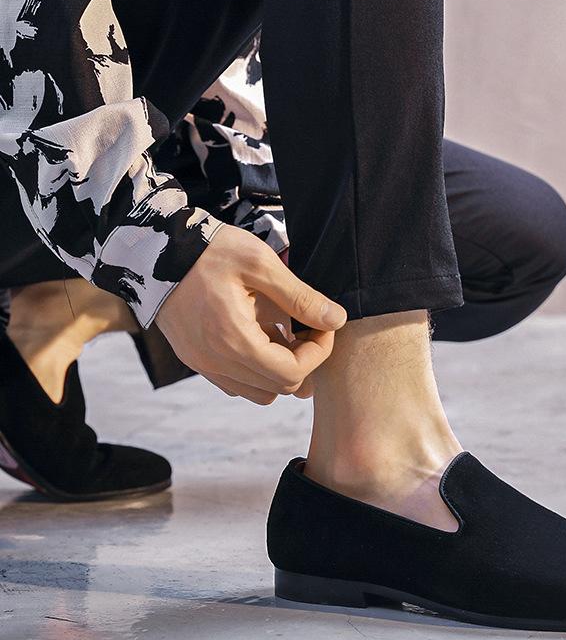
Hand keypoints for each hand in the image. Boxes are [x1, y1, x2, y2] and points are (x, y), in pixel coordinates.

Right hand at [155, 224, 346, 403]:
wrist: (154, 247)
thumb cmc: (210, 250)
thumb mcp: (260, 264)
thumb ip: (300, 297)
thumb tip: (336, 320)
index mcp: (234, 341)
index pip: (292, 374)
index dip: (319, 354)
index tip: (323, 325)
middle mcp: (216, 362)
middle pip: (278, 388)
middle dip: (304, 361)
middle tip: (308, 328)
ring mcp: (203, 363)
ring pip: (257, 392)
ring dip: (280, 369)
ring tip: (284, 332)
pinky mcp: (195, 358)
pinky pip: (235, 382)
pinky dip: (256, 368)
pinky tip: (260, 334)